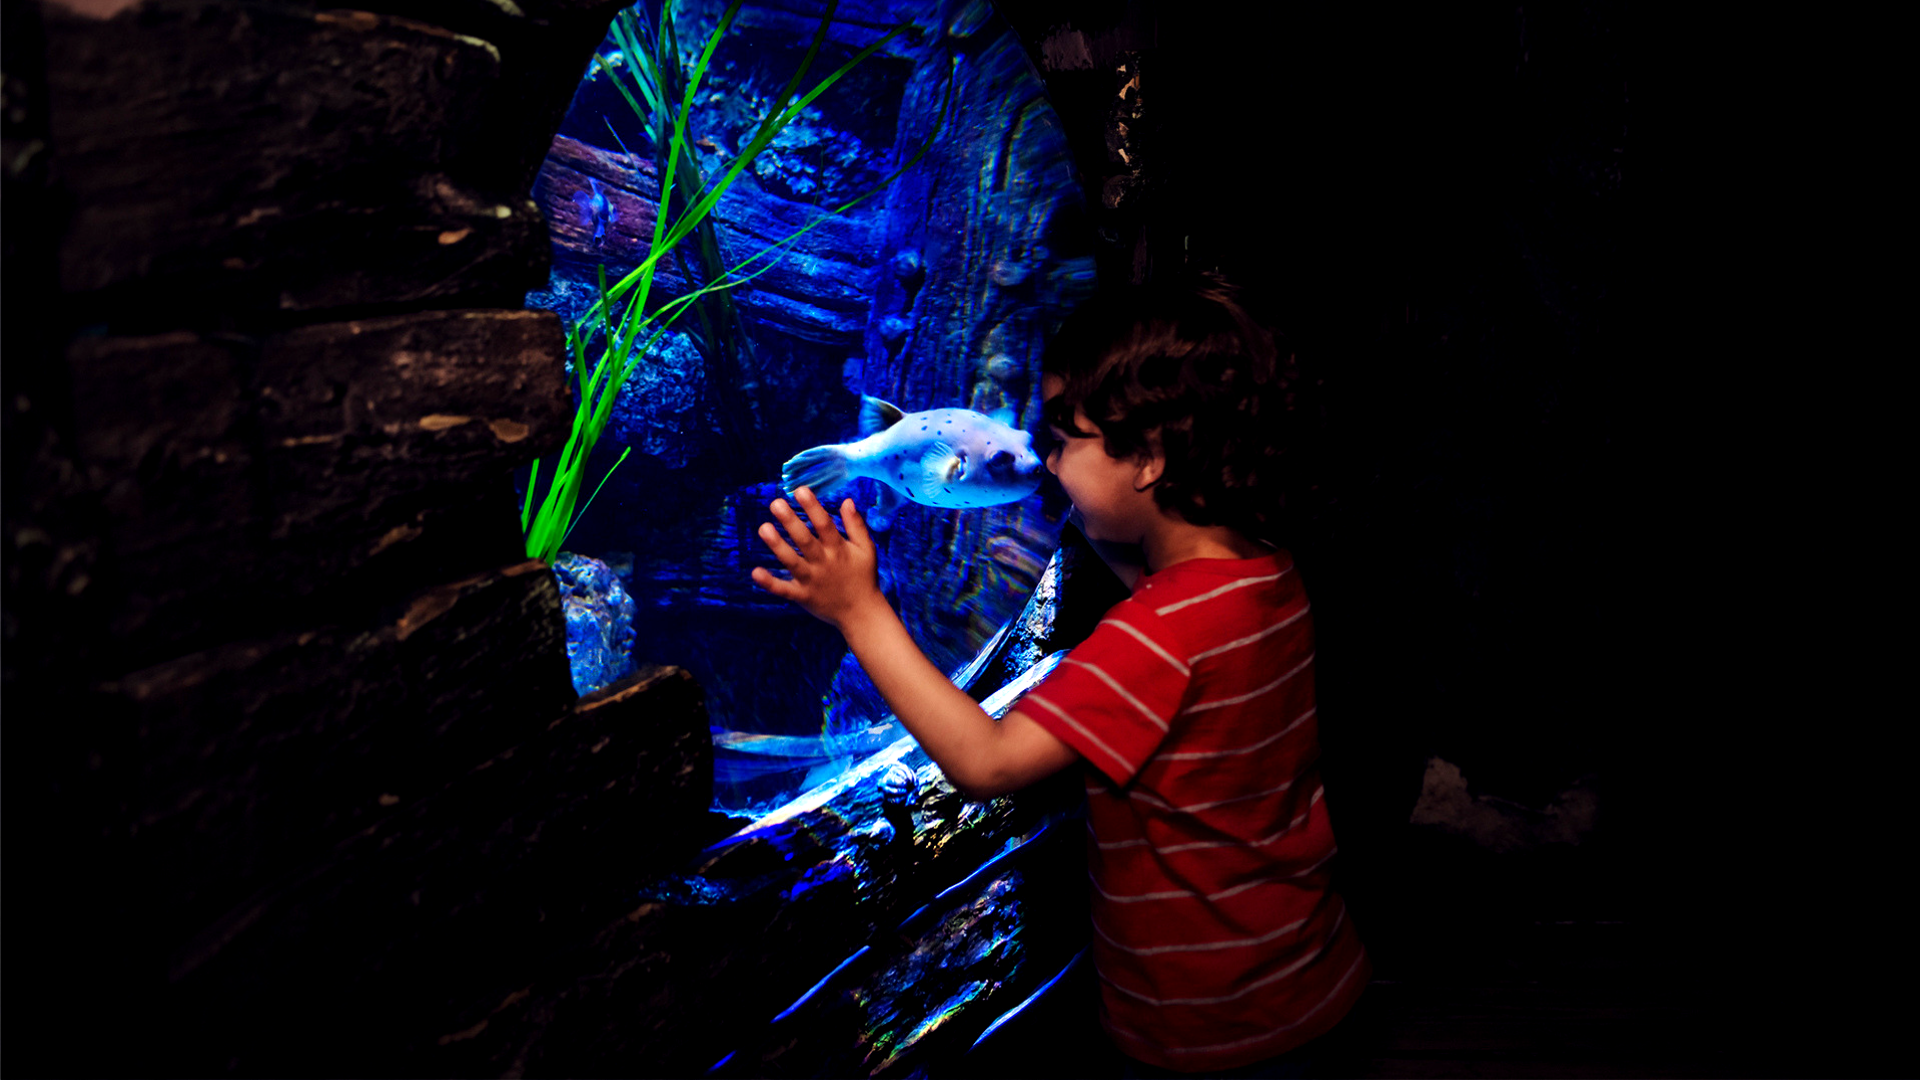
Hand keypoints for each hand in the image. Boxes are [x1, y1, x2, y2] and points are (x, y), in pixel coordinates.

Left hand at [750, 486, 884, 629]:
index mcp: (839, 549)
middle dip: (790, 521)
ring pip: (792, 561)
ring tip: (763, 528)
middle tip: (775, 503)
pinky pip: (784, 590)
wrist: (862, 614)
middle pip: (805, 540)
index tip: (800, 490)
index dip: (813, 507)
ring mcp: (812, 581)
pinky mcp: (803, 597)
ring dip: (777, 546)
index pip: (825, 524)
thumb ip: (856, 525)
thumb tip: (847, 500)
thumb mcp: (867, 549)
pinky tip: (755, 572)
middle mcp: (824, 563)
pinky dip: (770, 583)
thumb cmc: (863, 577)